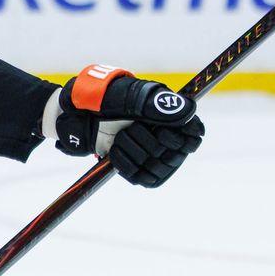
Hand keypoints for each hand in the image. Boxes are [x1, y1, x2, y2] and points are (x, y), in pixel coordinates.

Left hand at [44, 64, 203, 187]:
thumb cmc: (106, 100)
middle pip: (174, 154)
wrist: (80, 116)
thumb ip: (159, 105)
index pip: (194, 137)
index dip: (177, 137)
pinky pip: (143, 178)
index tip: (159, 129)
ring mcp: (156, 157)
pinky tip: (115, 150)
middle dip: (146, 140)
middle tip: (129, 126)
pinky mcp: (142, 172)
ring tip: (119, 136)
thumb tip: (189, 112)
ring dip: (132, 150)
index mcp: (174, 116)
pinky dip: (125, 164)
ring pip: (157, 168)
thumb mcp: (131, 97)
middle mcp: (170, 138)